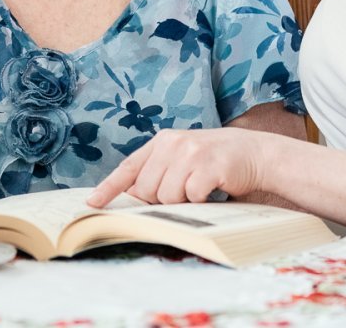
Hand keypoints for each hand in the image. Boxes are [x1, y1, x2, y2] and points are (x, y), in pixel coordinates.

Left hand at [86, 128, 263, 207]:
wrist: (253, 153)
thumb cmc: (214, 162)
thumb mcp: (182, 159)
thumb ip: (158, 172)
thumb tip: (131, 198)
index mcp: (162, 141)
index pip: (129, 167)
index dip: (109, 187)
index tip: (92, 204)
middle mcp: (173, 142)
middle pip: (147, 190)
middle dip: (161, 200)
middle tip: (185, 191)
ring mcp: (190, 152)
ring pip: (166, 196)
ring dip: (182, 202)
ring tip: (199, 188)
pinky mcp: (207, 165)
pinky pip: (190, 197)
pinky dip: (200, 201)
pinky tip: (212, 189)